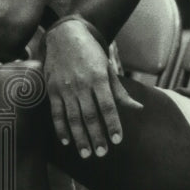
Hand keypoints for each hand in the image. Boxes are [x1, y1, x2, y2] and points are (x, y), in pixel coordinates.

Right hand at [44, 18, 141, 157]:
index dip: (113, 124)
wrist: (65, 36)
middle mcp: (82, 84)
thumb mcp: (108, 68)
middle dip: (96, 136)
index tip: (117, 140)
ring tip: (86, 154)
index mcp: (99, 78)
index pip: (108, 106)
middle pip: (90, 116)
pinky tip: (67, 142)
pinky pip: (56, 113)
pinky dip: (61, 129)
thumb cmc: (91, 53)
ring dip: (80, 138)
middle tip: (102, 153)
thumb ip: (120, 91)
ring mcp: (65, 88)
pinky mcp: (51, 90)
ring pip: (73, 118)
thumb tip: (138, 108)